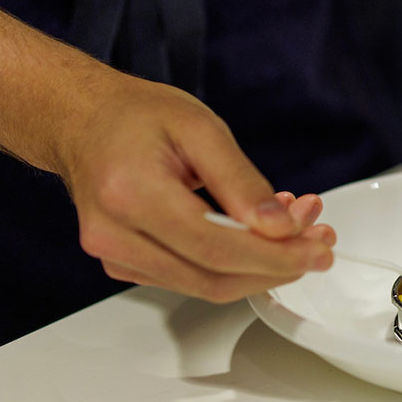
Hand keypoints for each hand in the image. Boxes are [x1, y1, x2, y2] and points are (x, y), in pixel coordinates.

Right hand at [60, 73, 334, 302]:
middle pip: (214, 277)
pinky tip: (258, 235)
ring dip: (261, 266)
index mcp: (131, 195)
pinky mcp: (122, 265)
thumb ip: (242, 182)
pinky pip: (191, 279)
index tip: (318, 247)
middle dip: (278, 265)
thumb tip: (282, 228)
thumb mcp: (201, 128)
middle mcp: (114, 235)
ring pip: (206, 285)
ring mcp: (114, 256)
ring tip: (297, 231)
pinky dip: (233, 264)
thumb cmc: (136, 116)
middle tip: (318, 240)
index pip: (217, 249)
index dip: (276, 257)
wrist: (83, 121)